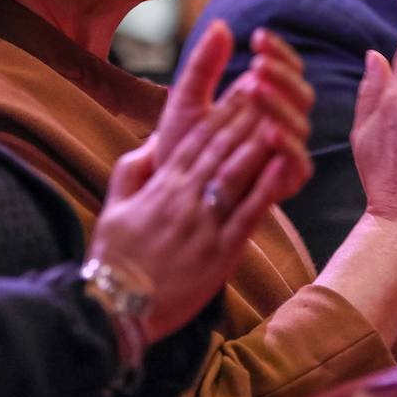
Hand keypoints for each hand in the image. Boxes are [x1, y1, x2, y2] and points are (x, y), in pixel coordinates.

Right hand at [89, 89, 301, 342]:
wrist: (113, 309)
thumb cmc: (112, 261)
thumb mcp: (114, 208)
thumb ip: (132, 172)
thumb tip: (151, 145)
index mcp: (161, 186)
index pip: (195, 139)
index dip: (222, 111)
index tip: (242, 87)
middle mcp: (183, 198)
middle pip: (220, 148)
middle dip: (246, 115)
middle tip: (270, 87)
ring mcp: (202, 225)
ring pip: (235, 173)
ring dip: (259, 141)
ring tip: (280, 113)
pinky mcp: (218, 253)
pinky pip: (247, 215)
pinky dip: (267, 188)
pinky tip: (284, 165)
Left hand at [156, 21, 312, 191]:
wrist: (170, 200)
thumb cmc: (180, 150)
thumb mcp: (186, 103)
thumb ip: (203, 67)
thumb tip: (222, 25)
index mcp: (262, 103)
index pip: (284, 70)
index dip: (277, 52)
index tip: (257, 37)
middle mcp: (280, 126)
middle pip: (300, 94)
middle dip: (283, 76)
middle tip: (258, 64)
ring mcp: (285, 156)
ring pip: (301, 126)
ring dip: (282, 106)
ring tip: (257, 90)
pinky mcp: (284, 185)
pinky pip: (298, 166)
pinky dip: (289, 148)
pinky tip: (271, 132)